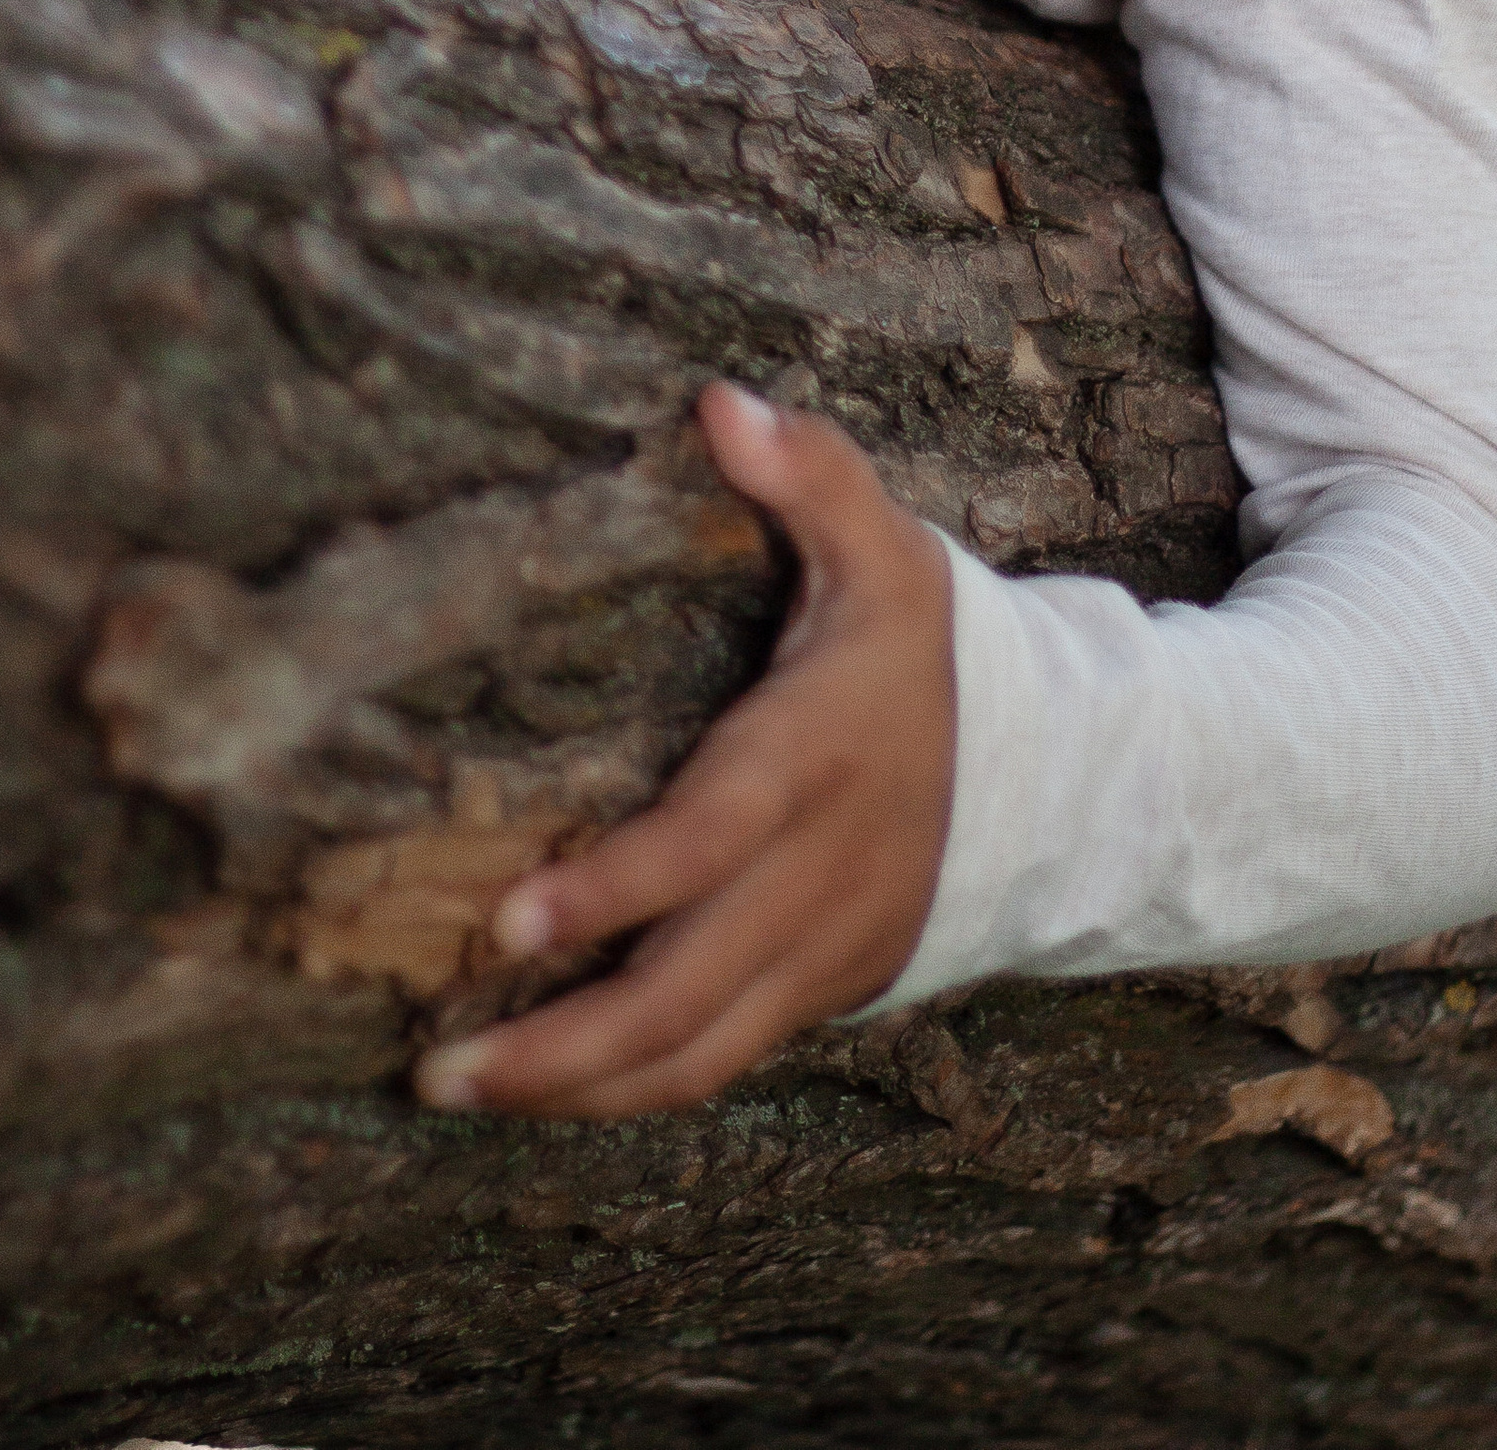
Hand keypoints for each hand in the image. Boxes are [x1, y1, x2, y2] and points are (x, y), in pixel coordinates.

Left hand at [416, 382, 954, 1120]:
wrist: (1059, 781)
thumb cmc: (932, 653)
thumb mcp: (885, 547)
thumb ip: (809, 473)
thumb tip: (720, 402)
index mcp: (813, 762)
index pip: (707, 839)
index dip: (613, 889)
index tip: (506, 917)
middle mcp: (812, 877)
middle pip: (684, 989)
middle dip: (559, 1041)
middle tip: (437, 1063)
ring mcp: (816, 951)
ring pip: (695, 1051)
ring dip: (575, 1086)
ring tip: (456, 1091)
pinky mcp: (815, 992)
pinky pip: (718, 1063)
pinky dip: (630, 1091)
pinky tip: (543, 1093)